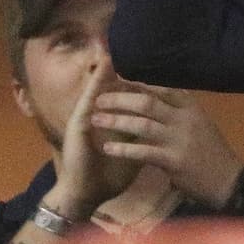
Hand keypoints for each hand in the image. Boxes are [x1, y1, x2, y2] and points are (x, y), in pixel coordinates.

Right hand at [51, 57, 142, 218]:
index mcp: (114, 123)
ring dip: (101, 74)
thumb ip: (146, 139)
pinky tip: (97, 76)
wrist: (87, 195)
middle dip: (116, 71)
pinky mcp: (78, 129)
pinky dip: (91, 89)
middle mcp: (99, 118)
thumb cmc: (109, 177)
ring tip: (107, 53)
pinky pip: (85, 105)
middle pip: (110, 90)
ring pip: (96, 92)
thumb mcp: (134, 154)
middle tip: (119, 47)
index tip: (147, 64)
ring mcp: (87, 121)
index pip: (126, 98)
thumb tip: (164, 130)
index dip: (134, 82)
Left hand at [92, 84, 243, 209]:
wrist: (228, 181)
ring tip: (96, 120)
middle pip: (147, 102)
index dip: (137, 84)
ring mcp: (179, 139)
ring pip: (142, 124)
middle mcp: (185, 119)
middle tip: (99, 99)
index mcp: (191, 108)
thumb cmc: (212, 153)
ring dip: (116, 121)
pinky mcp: (173, 160)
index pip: (161, 89)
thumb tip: (155, 99)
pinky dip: (123, 149)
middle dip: (120, 99)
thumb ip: (179, 112)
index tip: (117, 80)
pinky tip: (107, 148)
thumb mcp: (201, 124)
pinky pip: (142, 151)